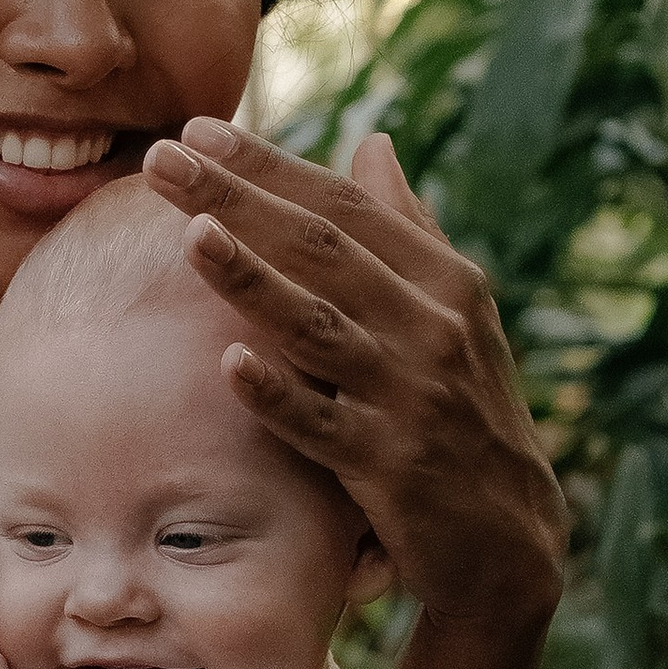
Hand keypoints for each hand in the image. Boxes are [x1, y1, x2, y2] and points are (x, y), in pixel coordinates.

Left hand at [142, 121, 565, 629]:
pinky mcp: (392, 470)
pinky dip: (280, 395)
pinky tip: (229, 365)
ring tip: (189, 233)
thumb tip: (371, 143)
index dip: (268, 166)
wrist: (506, 539)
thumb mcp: (449, 316)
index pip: (344, 206)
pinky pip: (324, 427)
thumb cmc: (462, 413)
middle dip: (237, 198)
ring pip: (319, 326)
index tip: (195, 129)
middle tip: (160, 158)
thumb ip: (406, 230)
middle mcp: (432, 326)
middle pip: (322, 248)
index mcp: (442, 280)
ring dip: (252, 279)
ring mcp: (412, 398)